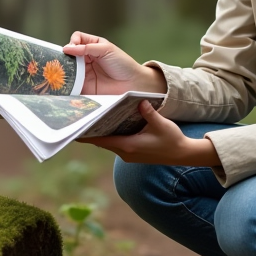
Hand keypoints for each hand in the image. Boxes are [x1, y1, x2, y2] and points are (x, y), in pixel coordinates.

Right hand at [63, 31, 167, 94]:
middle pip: (69, 54)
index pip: (77, 39)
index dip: (73, 41)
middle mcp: (86, 58)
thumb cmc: (123, 64)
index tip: (73, 47)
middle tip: (62, 60)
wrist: (132, 84)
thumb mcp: (106, 50)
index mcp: (92, 46)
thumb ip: (87, 48)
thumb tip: (67, 48)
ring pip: (68, 68)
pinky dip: (66, 82)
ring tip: (60, 70)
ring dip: (63, 69)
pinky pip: (71, 83)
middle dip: (64, 56)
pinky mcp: (84, 86)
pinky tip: (64, 81)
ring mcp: (84, 72)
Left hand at [80, 101, 220, 166]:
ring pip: (108, 142)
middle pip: (101, 141)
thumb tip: (140, 101)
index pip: (101, 140)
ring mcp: (128, 154)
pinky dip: (109, 135)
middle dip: (90, 131)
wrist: (183, 154)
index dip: (86, 134)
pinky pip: (115, 143)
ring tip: (88, 118)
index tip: (72, 128)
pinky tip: (106, 123)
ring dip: (99, 132)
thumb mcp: (161, 124)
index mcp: (128, 146)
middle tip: (77, 117)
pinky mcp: (132, 153)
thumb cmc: (172, 140)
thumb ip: (149, 113)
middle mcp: (125, 153)